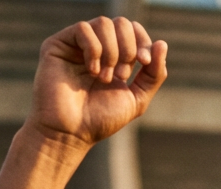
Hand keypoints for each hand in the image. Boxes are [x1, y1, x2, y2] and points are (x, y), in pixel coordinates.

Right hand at [26, 17, 168, 146]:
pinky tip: (92, 70)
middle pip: (122, 23)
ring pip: (104, 23)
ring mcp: (76, 45)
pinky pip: (83, 28)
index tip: (143, 62)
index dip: (143, 41)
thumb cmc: (101, 119)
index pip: (134, 31)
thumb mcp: (137, 98)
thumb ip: (153, 74)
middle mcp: (96, 47)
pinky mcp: (58, 44)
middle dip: (128, 48)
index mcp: (114, 57)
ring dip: (111, 52)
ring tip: (104, 77)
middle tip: (122, 74)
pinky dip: (93, 49)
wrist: (71, 132)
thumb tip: (162, 43)